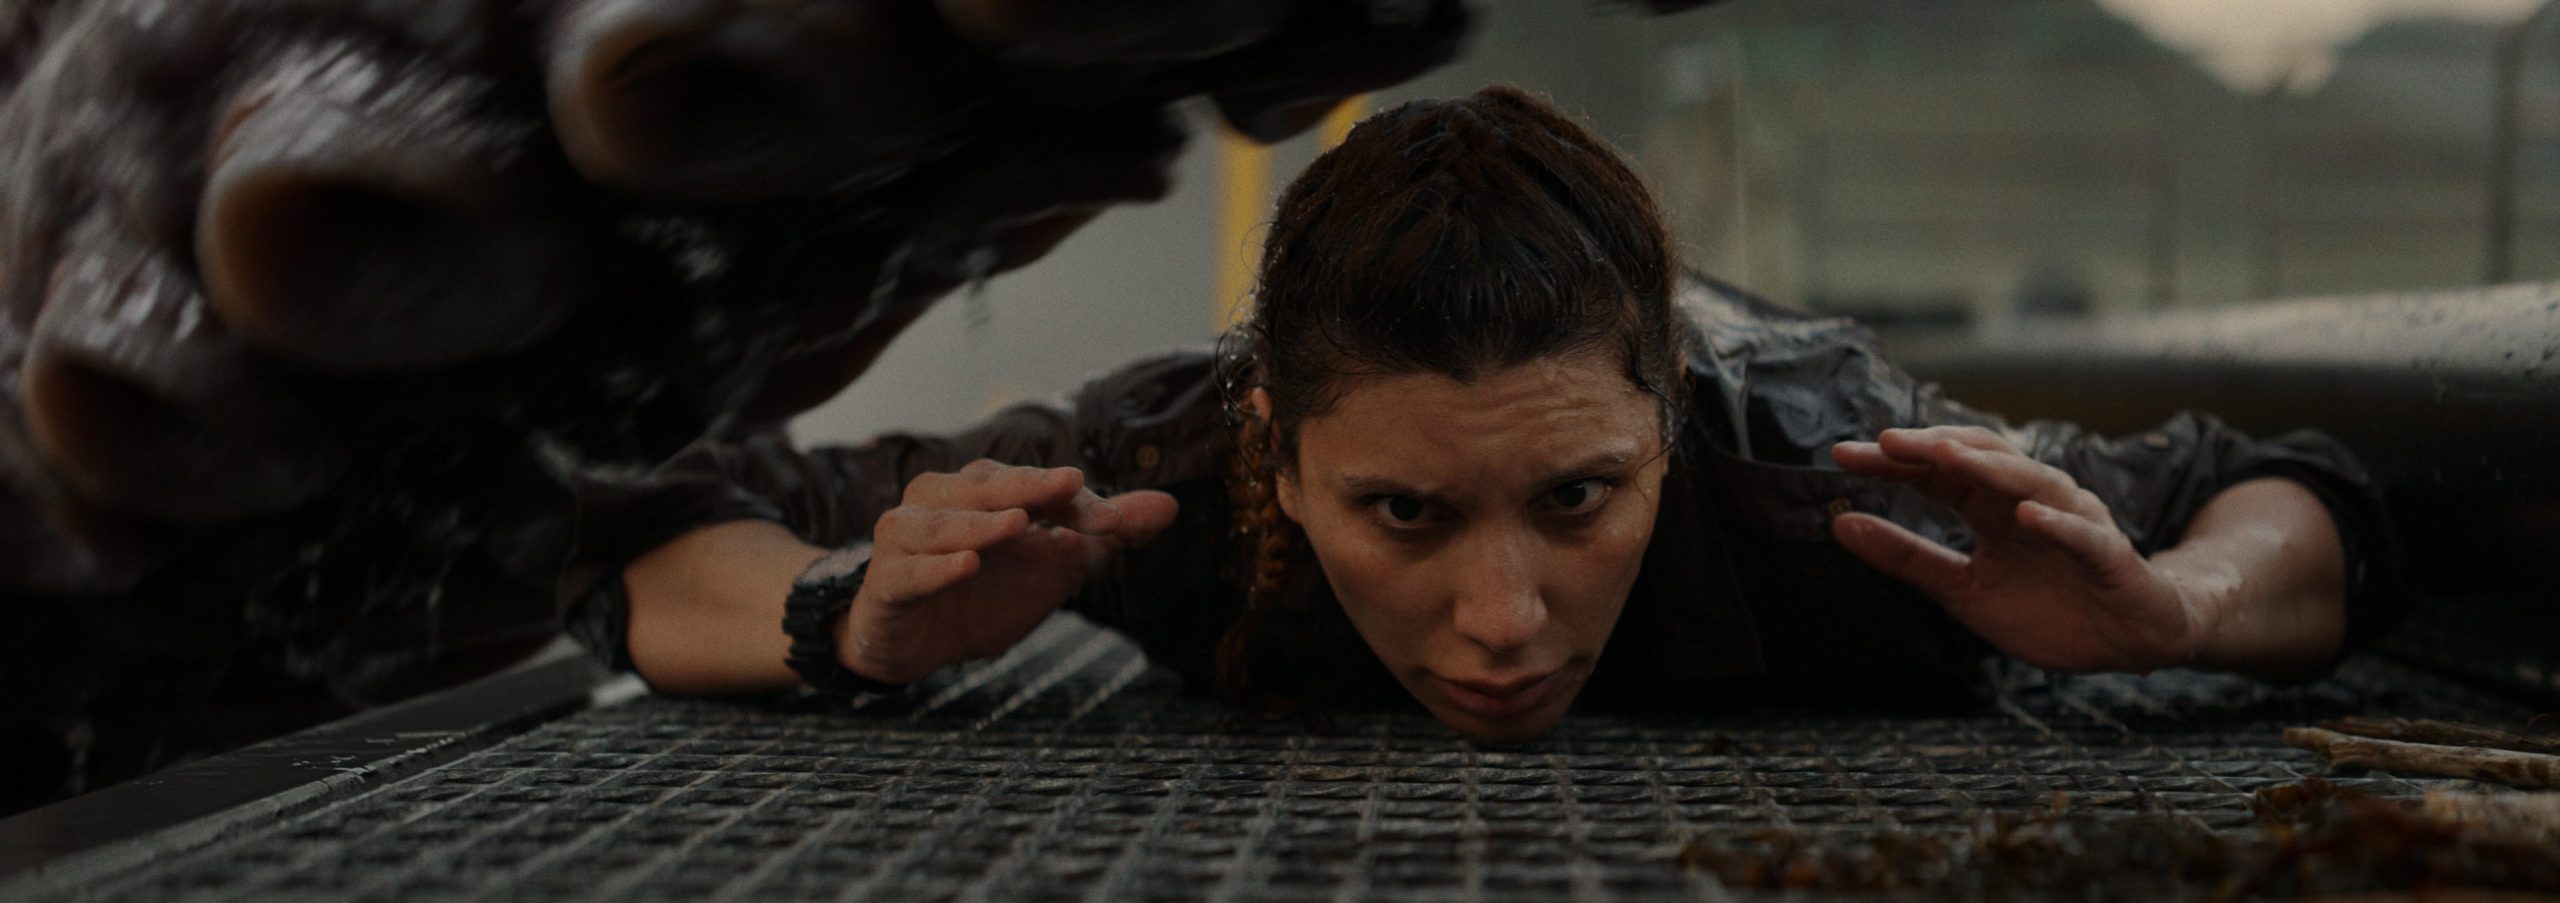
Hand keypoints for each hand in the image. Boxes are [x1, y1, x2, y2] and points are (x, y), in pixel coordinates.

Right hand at [839, 460, 1177, 683]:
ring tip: (1019, 524)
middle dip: (1030, 487)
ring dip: (981, 523)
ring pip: (943, 523)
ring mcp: (906, 539)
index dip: (1074, 500)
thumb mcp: (1054, 565)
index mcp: (984, 489)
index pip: (1034, 485)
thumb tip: (1170, 507)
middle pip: (986, 485)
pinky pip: (911, 572)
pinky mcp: (886, 582)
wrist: (915, 643)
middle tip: (1071, 483)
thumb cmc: (984, 591)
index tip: (1116, 519)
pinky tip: (966, 566)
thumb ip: (1106, 535)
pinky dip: (937, 568)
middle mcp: (940, 500)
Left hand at [1829, 426, 2201, 672]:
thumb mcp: (1962, 589)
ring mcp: (2070, 520)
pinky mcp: (2108, 552)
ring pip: (2030, 481)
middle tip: (1885, 441)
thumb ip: (1907, 557)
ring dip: (1988, 467)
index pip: (1935, 473)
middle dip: (1932, 447)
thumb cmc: (2046, 610)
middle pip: (1977, 460)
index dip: (1891, 462)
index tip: (1840, 456)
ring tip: (1945, 457)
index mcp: (1989, 509)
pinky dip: (2056, 522)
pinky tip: (2027, 514)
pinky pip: (2081, 533)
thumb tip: (1840, 524)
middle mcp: (2027, 502)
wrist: (2124, 642)